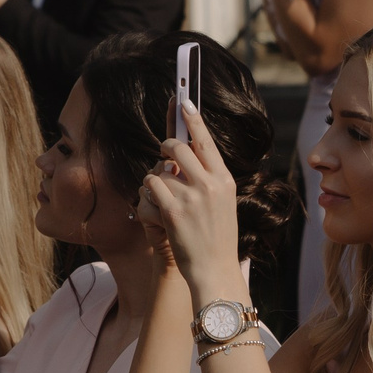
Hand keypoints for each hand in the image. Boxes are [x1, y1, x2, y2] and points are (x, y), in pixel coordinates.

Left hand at [135, 93, 246, 305]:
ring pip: (158, 170)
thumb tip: (186, 154)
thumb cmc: (216, 239)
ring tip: (164, 201)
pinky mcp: (173, 211)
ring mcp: (192, 197)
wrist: (214, 271)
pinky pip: (150, 187)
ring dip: (155, 182)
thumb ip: (208, 178)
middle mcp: (210, 184)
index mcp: (224, 180)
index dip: (193, 119)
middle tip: (163, 156)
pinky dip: (147, 196)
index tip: (183, 102)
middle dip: (164, 149)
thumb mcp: (222, 204)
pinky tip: (157, 210)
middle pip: (176, 147)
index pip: (205, 141)